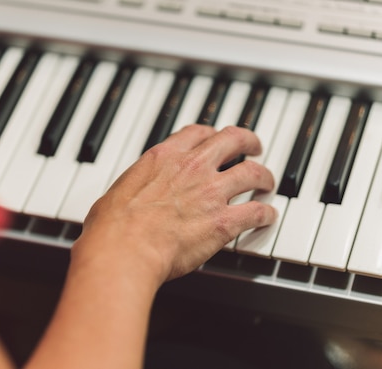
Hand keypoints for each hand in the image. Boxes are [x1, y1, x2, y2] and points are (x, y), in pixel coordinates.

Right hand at [72, 124, 276, 286]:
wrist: (125, 249)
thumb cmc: (113, 227)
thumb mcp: (118, 192)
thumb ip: (134, 188)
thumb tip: (128, 199)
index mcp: (165, 157)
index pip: (197, 133)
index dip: (212, 134)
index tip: (216, 138)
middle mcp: (193, 168)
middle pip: (233, 140)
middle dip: (248, 141)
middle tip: (254, 147)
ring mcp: (212, 192)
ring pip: (253, 173)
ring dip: (264, 177)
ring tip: (267, 183)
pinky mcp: (224, 221)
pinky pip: (256, 212)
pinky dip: (266, 214)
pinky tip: (267, 218)